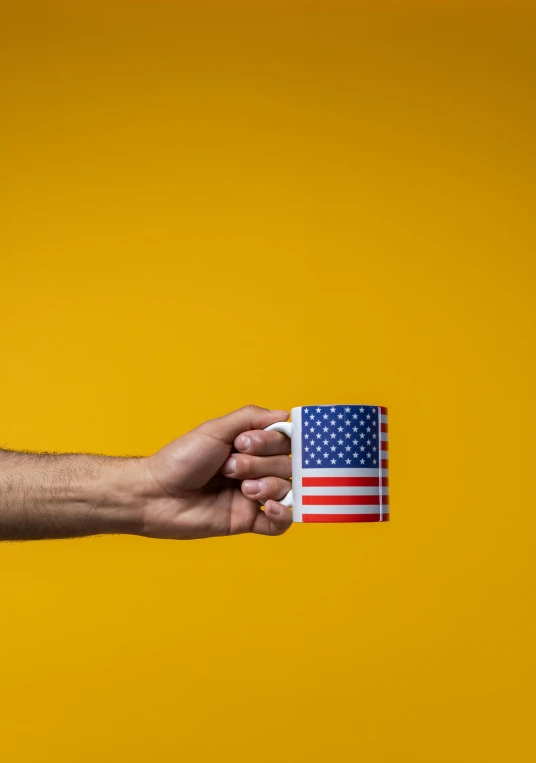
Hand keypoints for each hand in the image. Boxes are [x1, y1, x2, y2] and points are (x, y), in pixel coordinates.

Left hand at [137, 406, 292, 539]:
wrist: (157, 494)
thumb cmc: (181, 459)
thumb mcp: (215, 429)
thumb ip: (251, 417)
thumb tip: (286, 414)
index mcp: (249, 447)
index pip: (283, 441)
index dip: (272, 441)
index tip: (244, 443)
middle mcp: (255, 470)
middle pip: (286, 465)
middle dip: (261, 464)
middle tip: (230, 468)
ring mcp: (252, 496)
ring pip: (287, 490)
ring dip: (269, 486)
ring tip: (243, 489)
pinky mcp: (247, 521)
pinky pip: (280, 523)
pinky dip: (283, 514)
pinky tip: (269, 507)